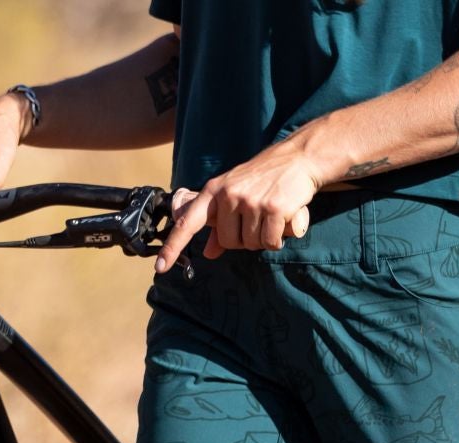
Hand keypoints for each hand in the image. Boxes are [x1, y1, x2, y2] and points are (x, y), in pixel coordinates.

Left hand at [154, 140, 328, 271]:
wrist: (298, 159)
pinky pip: (270, 242)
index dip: (173, 246)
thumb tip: (208, 253)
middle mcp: (228, 195)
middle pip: (228, 241)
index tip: (160, 266)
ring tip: (271, 216)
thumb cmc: (263, 179)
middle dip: (243, 238)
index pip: (188, 222)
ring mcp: (251, 201)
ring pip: (251, 244)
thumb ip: (220, 225)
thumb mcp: (235, 194)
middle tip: (257, 219)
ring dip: (263, 238)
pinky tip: (283, 219)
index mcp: (213, 191)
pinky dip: (278, 238)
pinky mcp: (274, 208)